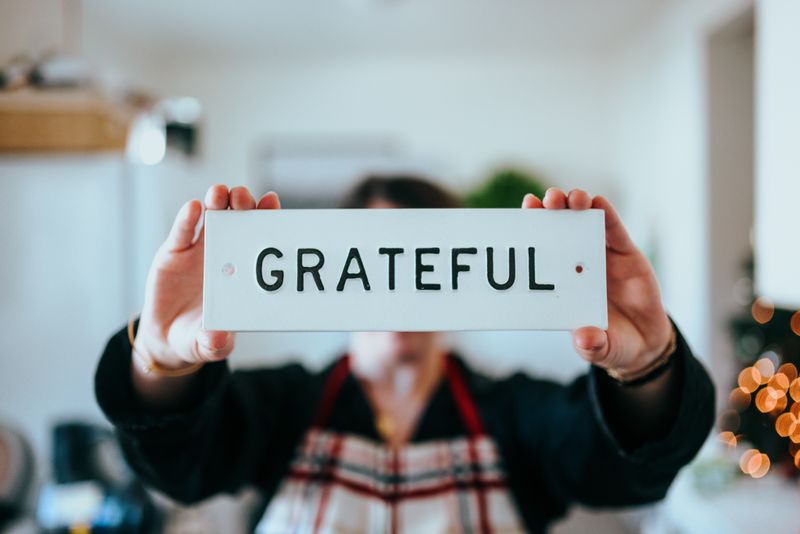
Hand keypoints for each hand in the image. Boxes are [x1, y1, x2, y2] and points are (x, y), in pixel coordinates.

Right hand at [135, 185, 281, 370]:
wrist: (167, 336)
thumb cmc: (199, 336)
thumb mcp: (208, 344)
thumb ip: (215, 343)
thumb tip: (218, 339)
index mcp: (242, 272)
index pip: (259, 239)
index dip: (267, 218)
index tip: (272, 202)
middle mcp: (225, 254)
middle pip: (238, 221)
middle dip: (243, 205)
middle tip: (244, 197)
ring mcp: (200, 250)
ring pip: (212, 218)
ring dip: (217, 202)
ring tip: (220, 193)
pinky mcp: (174, 252)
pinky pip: (182, 231)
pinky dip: (187, 218)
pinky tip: (193, 207)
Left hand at [522, 188, 672, 374]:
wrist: (644, 341)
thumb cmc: (611, 343)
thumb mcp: (600, 349)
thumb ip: (592, 345)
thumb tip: (584, 339)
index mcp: (562, 283)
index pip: (541, 252)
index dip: (531, 231)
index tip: (522, 214)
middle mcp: (577, 264)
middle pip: (558, 228)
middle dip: (549, 210)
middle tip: (545, 201)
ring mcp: (601, 256)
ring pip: (584, 222)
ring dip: (575, 205)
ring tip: (571, 199)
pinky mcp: (626, 253)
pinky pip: (615, 230)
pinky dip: (606, 214)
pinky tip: (598, 202)